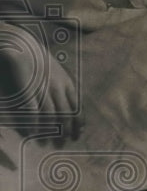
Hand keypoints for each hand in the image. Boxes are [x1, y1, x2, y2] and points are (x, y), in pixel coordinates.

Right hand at [0, 25, 81, 145]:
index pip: (77, 106)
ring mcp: (43, 88)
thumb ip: (64, 87)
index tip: (78, 134)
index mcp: (67, 82)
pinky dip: (34, 122)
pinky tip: (33, 132)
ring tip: (48, 143)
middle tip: (64, 144)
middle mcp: (58, 86)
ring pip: (51, 114)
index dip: (78, 122)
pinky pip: (33, 109)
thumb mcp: (58, 72)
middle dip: (66, 131)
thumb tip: (70, 104)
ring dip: (51, 131)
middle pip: (66, 113)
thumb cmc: (40, 60)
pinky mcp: (29, 88)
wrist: (24, 45)